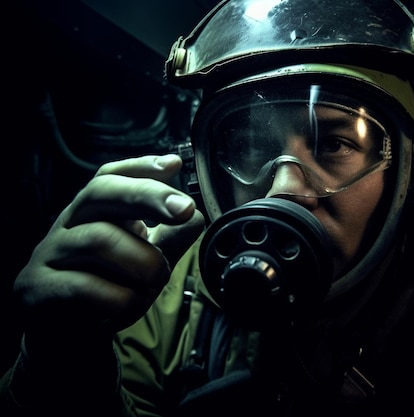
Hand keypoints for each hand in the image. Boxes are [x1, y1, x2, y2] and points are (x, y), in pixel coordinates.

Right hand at [13, 154, 204, 350]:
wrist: (63, 337)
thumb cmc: (107, 288)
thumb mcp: (145, 262)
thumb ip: (170, 241)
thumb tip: (196, 217)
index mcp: (95, 212)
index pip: (112, 176)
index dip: (141, 167)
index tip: (175, 164)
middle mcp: (70, 224)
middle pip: (101, 191)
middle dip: (148, 196)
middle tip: (186, 210)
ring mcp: (51, 253)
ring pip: (99, 239)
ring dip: (142, 262)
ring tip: (155, 280)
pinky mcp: (39, 287)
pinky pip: (84, 286)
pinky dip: (119, 298)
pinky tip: (129, 305)